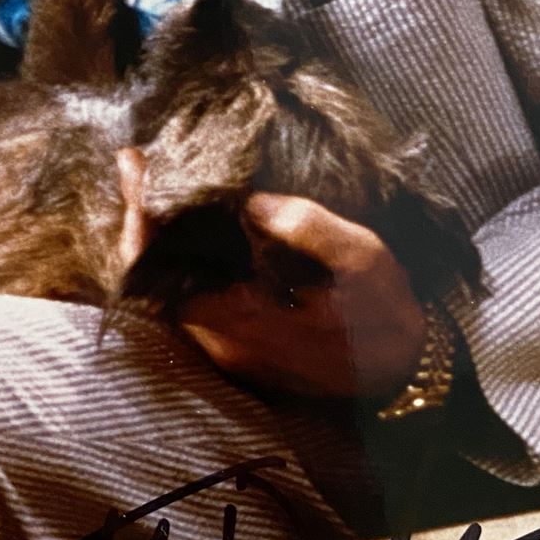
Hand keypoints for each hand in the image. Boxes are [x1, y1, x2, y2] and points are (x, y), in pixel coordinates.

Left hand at [115, 148, 427, 398]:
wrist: (403, 372)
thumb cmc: (384, 308)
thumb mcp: (361, 256)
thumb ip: (307, 227)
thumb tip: (250, 201)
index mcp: (248, 316)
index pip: (168, 271)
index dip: (143, 221)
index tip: (135, 168)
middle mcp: (227, 341)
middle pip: (156, 282)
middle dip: (141, 222)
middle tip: (137, 167)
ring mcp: (230, 351)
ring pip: (171, 295)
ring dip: (160, 244)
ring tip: (156, 188)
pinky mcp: (239, 353)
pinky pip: (193, 305)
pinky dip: (183, 266)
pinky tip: (191, 230)